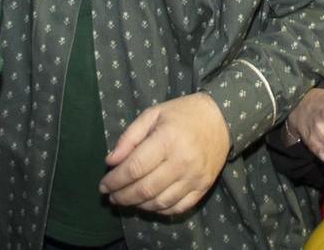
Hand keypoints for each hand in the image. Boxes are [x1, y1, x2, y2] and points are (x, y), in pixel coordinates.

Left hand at [99, 92, 230, 215]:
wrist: (221, 118)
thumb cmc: (182, 114)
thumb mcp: (153, 114)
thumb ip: (129, 137)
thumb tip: (110, 162)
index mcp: (167, 139)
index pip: (135, 168)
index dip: (115, 180)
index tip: (103, 185)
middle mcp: (182, 161)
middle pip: (145, 189)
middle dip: (123, 196)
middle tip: (111, 196)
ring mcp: (195, 177)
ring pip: (160, 202)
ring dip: (138, 205)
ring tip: (127, 200)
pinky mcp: (204, 187)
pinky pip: (178, 208)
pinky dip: (160, 210)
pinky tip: (148, 203)